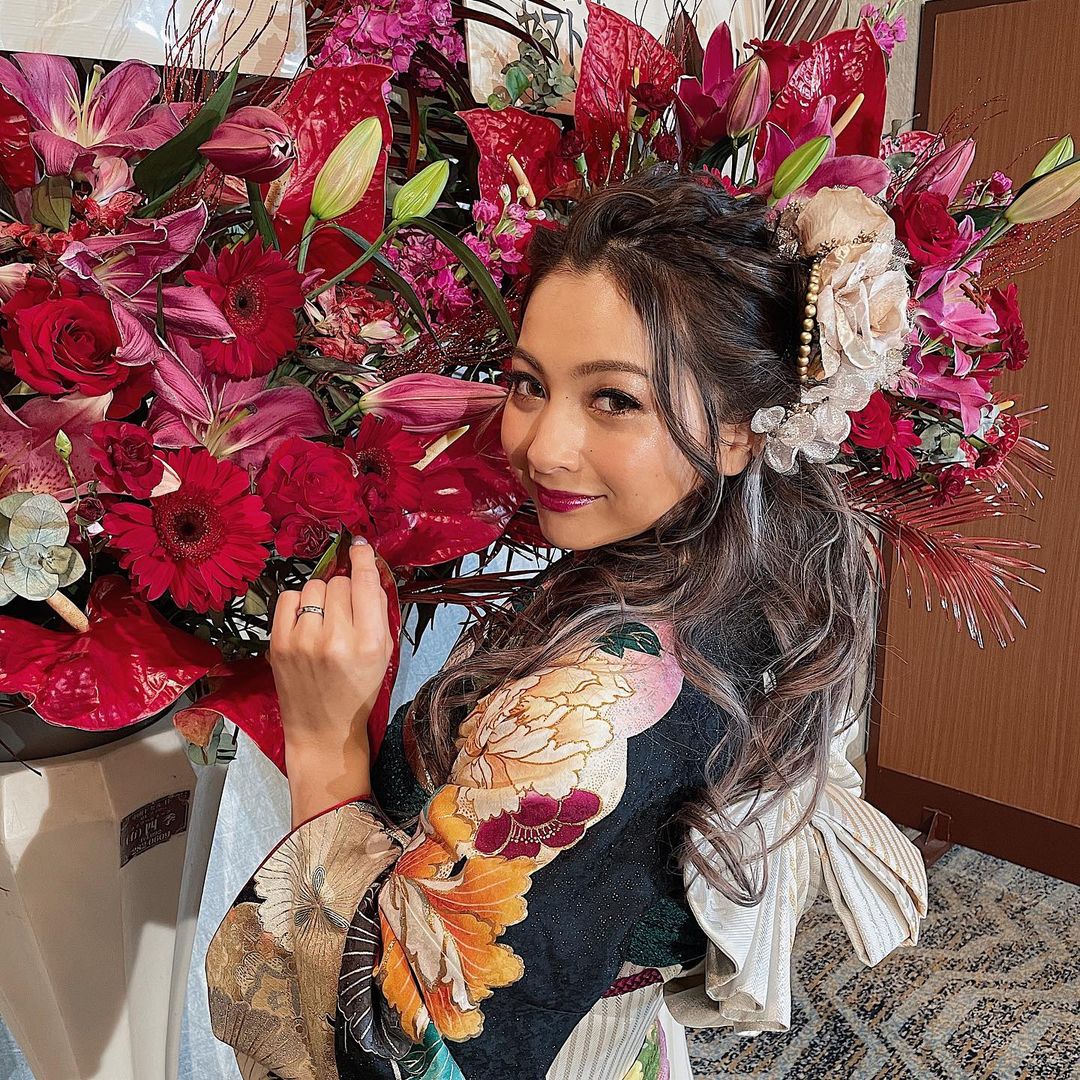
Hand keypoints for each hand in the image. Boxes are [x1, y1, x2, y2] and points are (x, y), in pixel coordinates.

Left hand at [270, 538, 391, 785]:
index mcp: (370, 643)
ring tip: (324, 620)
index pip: (366, 583)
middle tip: (345, 613)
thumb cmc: (358, 693)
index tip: (359, 545)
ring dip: (321, 597)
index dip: (363, 558)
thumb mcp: (384, 656)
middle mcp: (337, 639)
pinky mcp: (279, 644)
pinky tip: (306, 621)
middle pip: (339, 583)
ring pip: (314, 587)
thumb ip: (379, 614)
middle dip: (344, 591)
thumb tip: (368, 572)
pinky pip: (290, 598)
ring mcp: (304, 641)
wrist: (323, 731)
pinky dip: (299, 604)